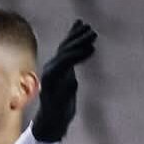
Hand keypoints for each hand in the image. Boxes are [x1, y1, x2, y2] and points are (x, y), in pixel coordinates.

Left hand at [31, 20, 96, 142]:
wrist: (51, 118)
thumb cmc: (58, 113)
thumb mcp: (63, 105)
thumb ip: (66, 93)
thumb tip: (71, 82)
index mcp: (50, 77)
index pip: (65, 60)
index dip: (78, 54)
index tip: (92, 48)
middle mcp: (50, 68)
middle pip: (65, 50)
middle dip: (78, 41)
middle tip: (93, 33)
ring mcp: (54, 65)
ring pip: (66, 46)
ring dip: (77, 36)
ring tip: (87, 26)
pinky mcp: (59, 65)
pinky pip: (67, 47)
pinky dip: (74, 36)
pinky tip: (79, 25)